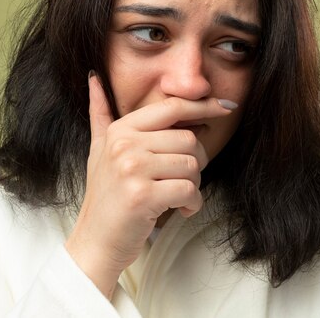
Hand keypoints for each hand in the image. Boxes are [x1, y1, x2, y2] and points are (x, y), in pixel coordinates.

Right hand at [64, 73, 234, 298]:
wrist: (96, 241)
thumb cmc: (106, 196)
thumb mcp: (99, 149)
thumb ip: (101, 113)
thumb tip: (93, 78)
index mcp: (121, 130)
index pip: (171, 107)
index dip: (202, 105)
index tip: (225, 107)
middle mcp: (124, 145)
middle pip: (188, 139)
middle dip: (196, 162)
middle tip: (182, 179)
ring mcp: (132, 170)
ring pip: (192, 165)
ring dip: (194, 186)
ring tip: (178, 197)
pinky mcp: (143, 196)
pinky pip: (189, 190)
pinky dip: (192, 203)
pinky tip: (180, 210)